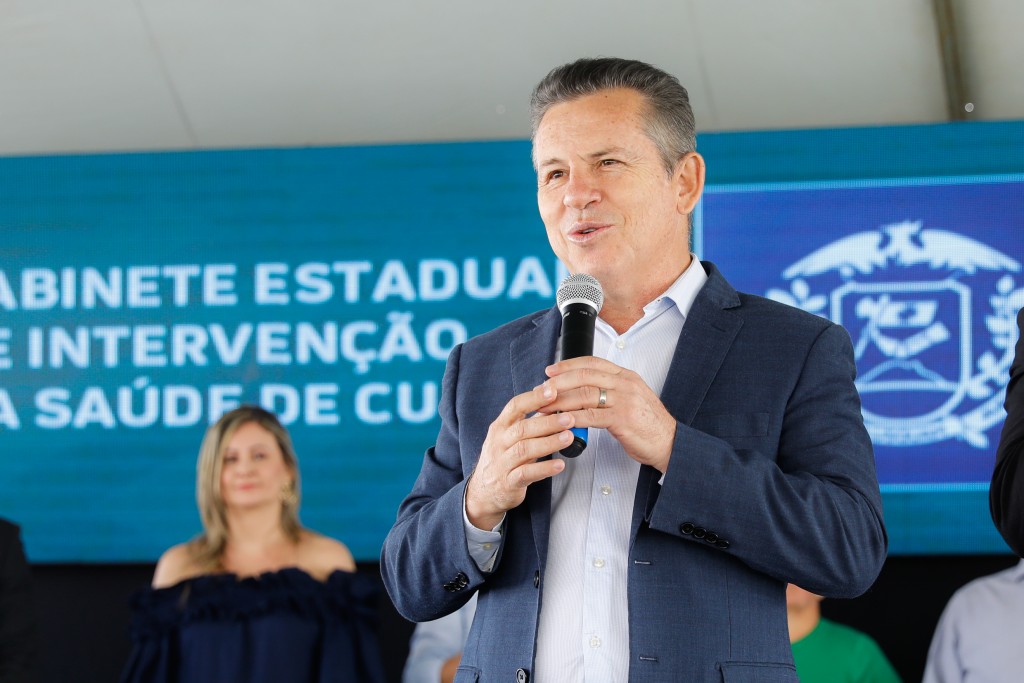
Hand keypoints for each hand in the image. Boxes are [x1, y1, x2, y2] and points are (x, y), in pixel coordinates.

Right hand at [464, 384, 570, 529]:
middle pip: (523, 428)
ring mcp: (502, 462)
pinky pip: (526, 474)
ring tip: (569, 437)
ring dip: (549, 443)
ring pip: (524, 450)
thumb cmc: (503, 457)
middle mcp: (499, 442)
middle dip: (548, 422)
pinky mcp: (509, 482)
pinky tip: (560, 465)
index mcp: (500, 426)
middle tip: (570, 418)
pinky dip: (544, 469)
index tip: (553, 390)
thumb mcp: (511, 436)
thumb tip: (554, 400)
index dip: (534, 398)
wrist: (483, 491)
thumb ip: (531, 420)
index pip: (515, 406)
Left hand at [538, 356, 676, 472]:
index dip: (568, 365)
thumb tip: (582, 391)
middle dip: (559, 381)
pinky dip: (572, 418)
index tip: (551, 370)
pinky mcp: (622, 419)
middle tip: (542, 388)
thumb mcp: (631, 398)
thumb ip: (610, 391)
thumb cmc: (649, 424)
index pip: (592, 362)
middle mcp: (625, 384)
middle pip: (584, 375)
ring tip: (545, 406)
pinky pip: (591, 416)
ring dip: (561, 400)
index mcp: (626, 376)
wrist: (670, 443)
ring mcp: (625, 400)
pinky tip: (560, 421)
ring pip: (584, 394)